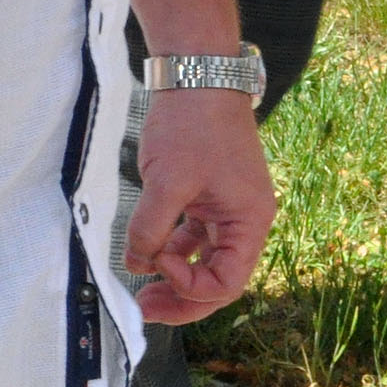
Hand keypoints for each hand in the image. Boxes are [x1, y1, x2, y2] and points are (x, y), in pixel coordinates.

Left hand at [127, 86, 274, 324]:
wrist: (197, 76)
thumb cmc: (192, 125)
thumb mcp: (167, 182)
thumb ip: (150, 228)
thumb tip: (136, 263)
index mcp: (250, 221)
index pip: (227, 282)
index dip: (190, 286)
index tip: (157, 263)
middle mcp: (244, 221)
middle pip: (217, 278)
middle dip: (182, 297)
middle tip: (144, 310)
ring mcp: (226, 210)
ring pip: (203, 260)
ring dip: (174, 277)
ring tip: (141, 292)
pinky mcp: (207, 198)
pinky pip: (192, 237)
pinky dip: (170, 249)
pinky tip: (145, 255)